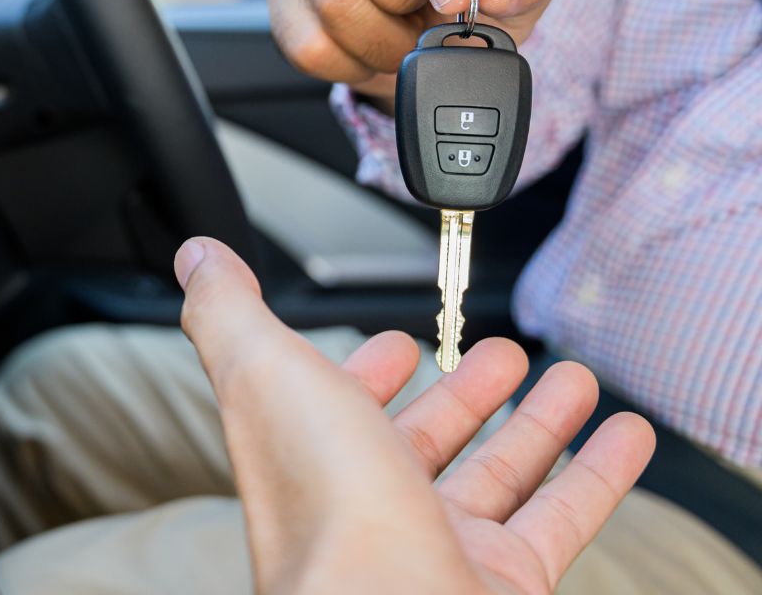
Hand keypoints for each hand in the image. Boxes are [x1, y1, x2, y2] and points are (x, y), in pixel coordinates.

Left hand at [174, 237, 654, 593]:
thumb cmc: (323, 509)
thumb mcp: (263, 372)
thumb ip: (230, 312)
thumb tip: (198, 259)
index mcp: (313, 454)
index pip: (338, 406)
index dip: (368, 371)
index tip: (399, 345)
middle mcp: (371, 504)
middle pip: (426, 439)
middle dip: (465, 393)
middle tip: (503, 357)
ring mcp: (437, 546)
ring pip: (498, 475)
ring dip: (537, 423)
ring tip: (570, 377)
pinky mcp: (502, 580)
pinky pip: (562, 516)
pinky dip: (597, 472)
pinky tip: (622, 435)